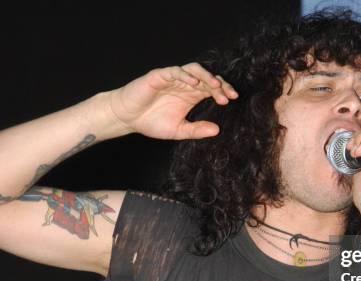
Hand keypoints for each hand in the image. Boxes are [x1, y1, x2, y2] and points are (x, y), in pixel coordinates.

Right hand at [108, 63, 237, 139]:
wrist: (127, 118)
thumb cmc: (150, 122)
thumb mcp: (178, 130)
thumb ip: (196, 130)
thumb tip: (217, 130)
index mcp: (191, 95)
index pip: (212, 88)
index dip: (224, 91)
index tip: (233, 99)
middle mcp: (185, 84)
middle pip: (207, 78)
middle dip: (220, 85)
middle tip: (229, 95)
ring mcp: (173, 78)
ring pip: (194, 70)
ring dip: (206, 76)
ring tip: (216, 86)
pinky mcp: (160, 75)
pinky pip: (175, 71)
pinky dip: (186, 75)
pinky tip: (194, 83)